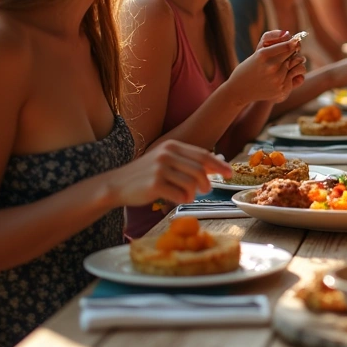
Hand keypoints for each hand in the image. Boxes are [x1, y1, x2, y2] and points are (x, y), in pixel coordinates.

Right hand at [107, 141, 231, 206]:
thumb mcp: (165, 161)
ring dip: (194, 194)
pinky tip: (178, 199)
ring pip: (192, 183)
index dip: (219, 165)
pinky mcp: (154, 184)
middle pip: (200, 169)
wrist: (116, 185)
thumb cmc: (145, 174)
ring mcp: (160, 168)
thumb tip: (217, 166)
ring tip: (188, 196)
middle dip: (207, 182)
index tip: (229, 173)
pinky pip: (180, 194)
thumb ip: (188, 162)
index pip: (202, 155)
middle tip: (207, 190)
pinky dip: (184, 199)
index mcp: (171, 146)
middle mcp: (166, 154)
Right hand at [228, 30, 307, 103]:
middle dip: (294, 50)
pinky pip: (298, 75)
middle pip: (293, 53)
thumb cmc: (250, 67)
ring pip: (298, 63)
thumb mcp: (257, 51)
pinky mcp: (282, 89)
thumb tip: (287, 33)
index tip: (295, 41)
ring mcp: (277, 79)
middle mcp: (271, 67)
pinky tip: (288, 72)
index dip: (294, 42)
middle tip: (293, 51)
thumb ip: (271, 39)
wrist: (240, 90)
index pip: (288, 45)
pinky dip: (295, 72)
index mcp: (263, 55)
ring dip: (296, 61)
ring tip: (289, 62)